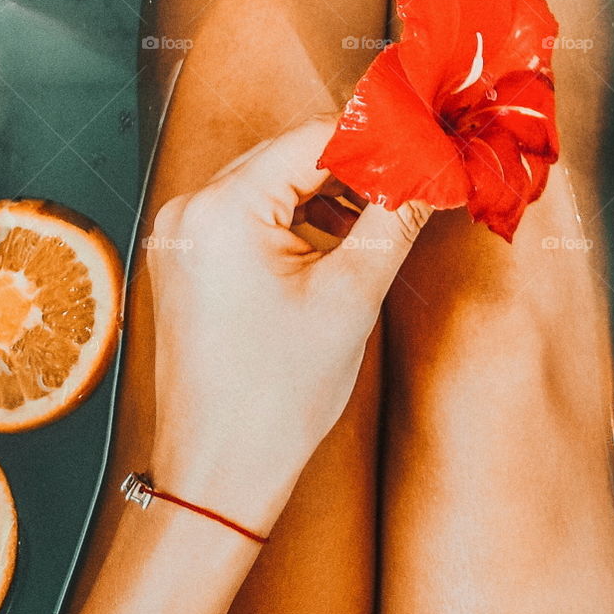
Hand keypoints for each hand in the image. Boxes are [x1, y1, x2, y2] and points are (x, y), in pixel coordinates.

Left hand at [146, 117, 429, 534]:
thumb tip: (432, 172)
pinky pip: (247, 213)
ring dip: (324, 193)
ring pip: (268, 183)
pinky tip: (333, 239)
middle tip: (411, 178)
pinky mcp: (186, 257)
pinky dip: (292, 218)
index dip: (375, 139)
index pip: (310, 139)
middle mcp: (190, 210)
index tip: (423, 144)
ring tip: (377, 218)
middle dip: (353, 166)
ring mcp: (182, 234)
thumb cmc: (275, 397)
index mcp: (222, 210)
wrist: (218, 475)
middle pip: (286, 156)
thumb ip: (393, 220)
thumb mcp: (351, 297)